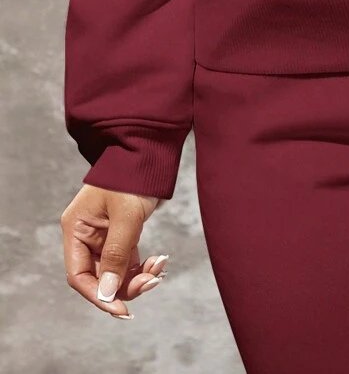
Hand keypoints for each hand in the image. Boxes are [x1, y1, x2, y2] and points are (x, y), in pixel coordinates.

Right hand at [60, 184, 168, 317]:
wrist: (151, 151)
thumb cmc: (134, 178)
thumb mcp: (126, 217)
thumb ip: (116, 255)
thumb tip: (108, 294)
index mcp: (77, 228)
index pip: (79, 275)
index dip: (98, 295)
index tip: (121, 309)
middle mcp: (86, 234)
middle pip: (99, 276)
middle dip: (125, 285)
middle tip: (152, 282)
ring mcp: (103, 234)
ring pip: (115, 271)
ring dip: (137, 276)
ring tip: (159, 268)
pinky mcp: (120, 233)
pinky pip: (127, 260)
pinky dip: (142, 266)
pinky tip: (159, 262)